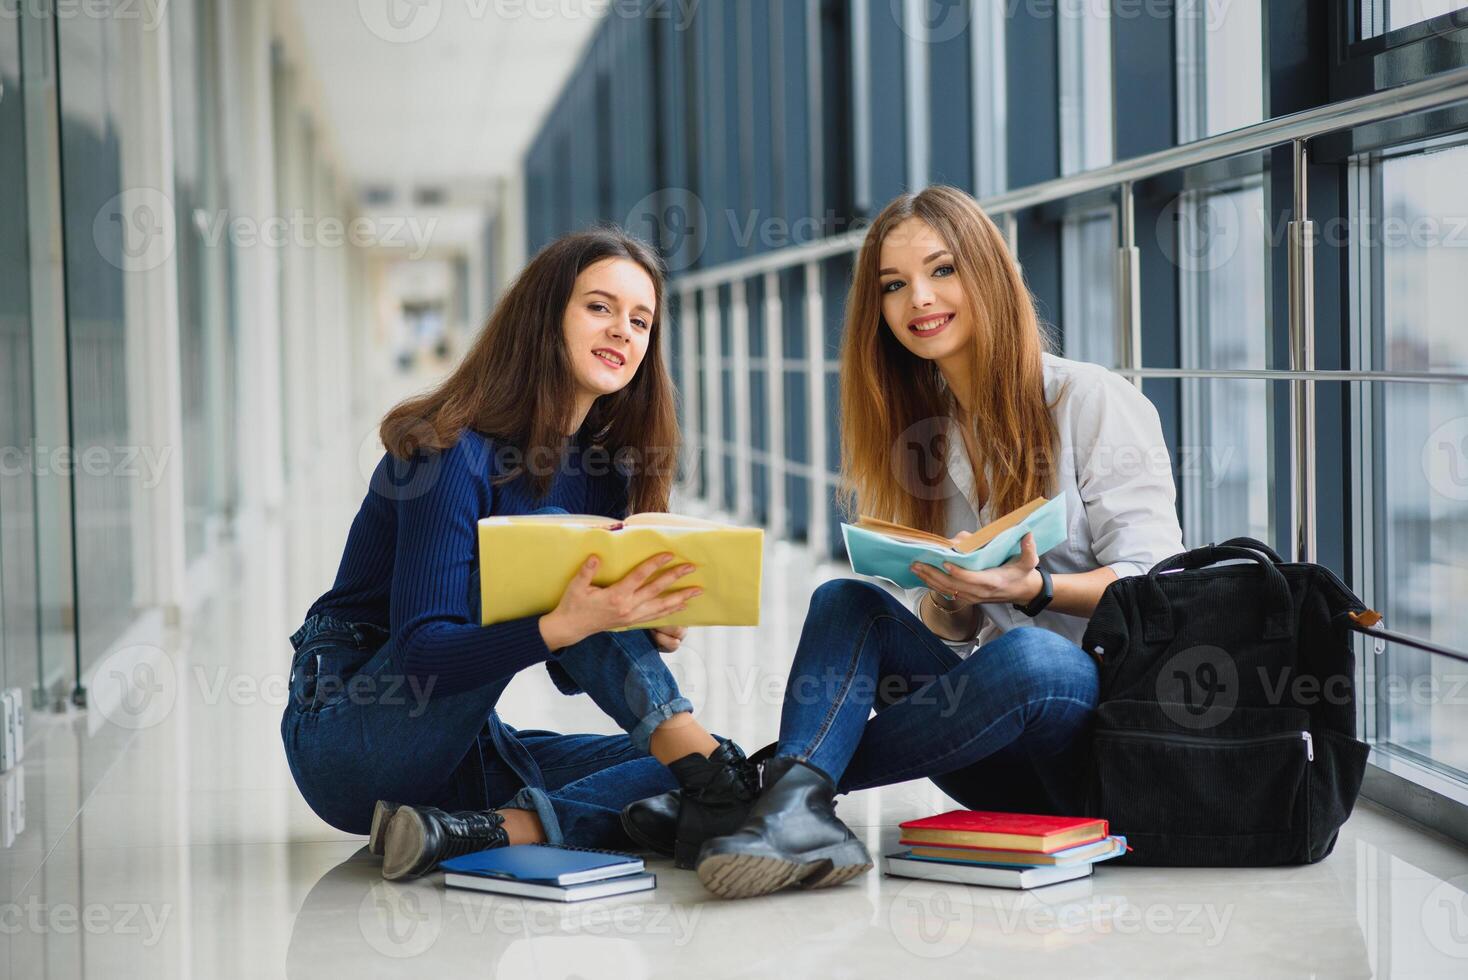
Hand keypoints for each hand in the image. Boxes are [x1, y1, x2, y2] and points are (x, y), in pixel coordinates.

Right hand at [539, 553, 700, 650]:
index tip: (669, 554)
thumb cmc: (573, 604)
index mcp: (616, 596)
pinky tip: (682, 606)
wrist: (571, 628)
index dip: (655, 565)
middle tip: (692, 568)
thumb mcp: (576, 587)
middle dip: (675, 578)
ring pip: (661, 607)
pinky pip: (656, 617)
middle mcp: (628, 607)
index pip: (640, 577)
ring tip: (697, 591)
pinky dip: (671, 611)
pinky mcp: (632, 622)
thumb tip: (595, 556)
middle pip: (656, 590)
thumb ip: (587, 571)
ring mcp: (632, 617)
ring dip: (680, 598)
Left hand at [911, 532, 1042, 606]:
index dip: (957, 572)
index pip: (971, 579)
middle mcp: (979, 592)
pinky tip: (922, 577)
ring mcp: (972, 597)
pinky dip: (934, 585)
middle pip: (952, 585)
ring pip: (946, 590)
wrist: (1022, 592)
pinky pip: (947, 593)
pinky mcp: (967, 598)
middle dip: (933, 575)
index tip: (945, 562)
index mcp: (992, 582)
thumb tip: (1027, 534)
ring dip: (929, 580)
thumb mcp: (1029, 561)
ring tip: (915, 568)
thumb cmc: (1022, 574)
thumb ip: (1028, 549)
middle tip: (918, 564)